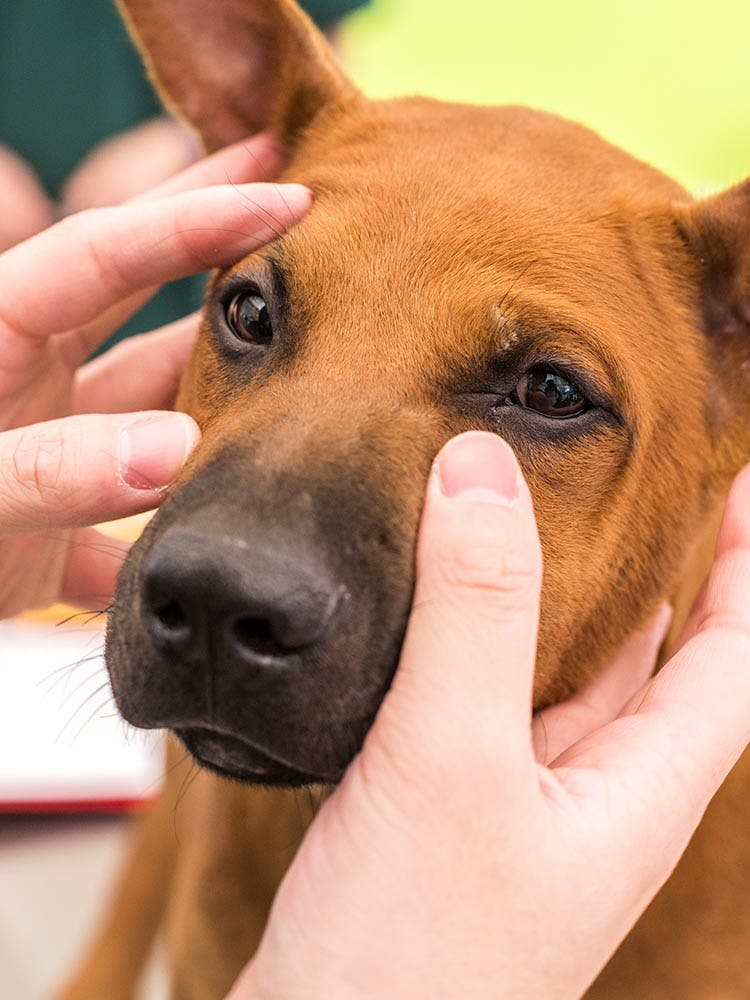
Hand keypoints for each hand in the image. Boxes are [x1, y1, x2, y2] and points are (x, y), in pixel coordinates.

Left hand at [0, 135, 310, 617]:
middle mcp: (30, 381)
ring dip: (224, 402)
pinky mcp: (55, 531)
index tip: (285, 189)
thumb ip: (51, 465)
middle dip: (222, 254)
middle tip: (310, 209)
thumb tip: (177, 448)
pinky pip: (137, 520)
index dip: (197, 218)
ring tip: (310, 371)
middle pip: (144, 304)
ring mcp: (51, 453)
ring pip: (157, 414)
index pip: (108, 252)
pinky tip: (241, 526)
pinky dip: (181, 530)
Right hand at [232, 431, 749, 999]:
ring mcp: (520, 810)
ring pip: (571, 682)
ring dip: (575, 606)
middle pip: (664, 668)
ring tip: (552, 530)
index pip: (735, 660)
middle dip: (669, 575)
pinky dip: (487, 644)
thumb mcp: (452, 760)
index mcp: (637, 793)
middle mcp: (592, 800)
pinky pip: (491, 704)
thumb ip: (473, 611)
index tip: (740, 478)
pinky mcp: (449, 814)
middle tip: (645, 490)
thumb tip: (480, 465)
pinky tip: (449, 615)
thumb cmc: (407, 954)